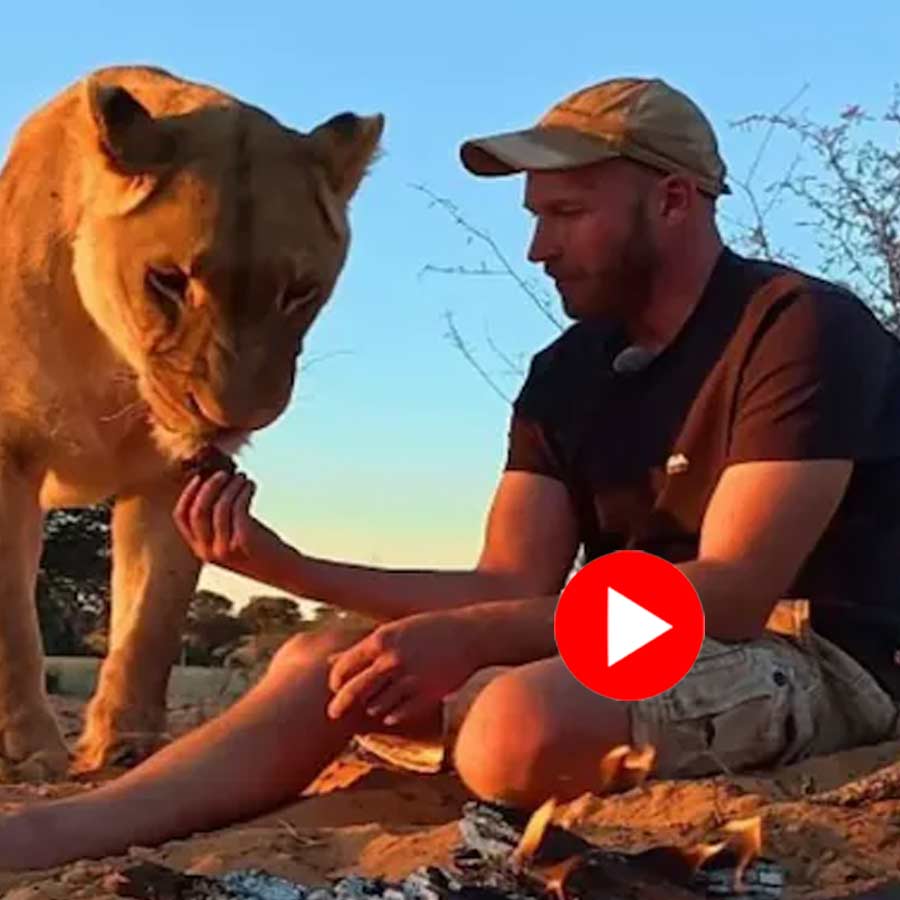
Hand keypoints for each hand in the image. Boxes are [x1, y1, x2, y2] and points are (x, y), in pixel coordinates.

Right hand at [173, 469, 289, 579]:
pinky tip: (251, 485)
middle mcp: (208, 552)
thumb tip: (216, 481)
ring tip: (243, 477)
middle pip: (198, 510)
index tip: (200, 477)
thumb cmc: (260, 550)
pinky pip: (239, 508)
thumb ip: (218, 520)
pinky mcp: (244, 541)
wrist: (286, 572)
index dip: (189, 493)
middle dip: (210, 486)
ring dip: (231, 486)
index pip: (181, 517)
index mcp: (199, 550)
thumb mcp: (231, 539)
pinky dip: (244, 491)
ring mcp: (225, 548)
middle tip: (224, 472)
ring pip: (220, 506)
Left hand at [326, 611, 482, 726]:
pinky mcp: (427, 695)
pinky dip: (391, 715)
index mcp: (381, 640)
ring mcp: (410, 679)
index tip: (335, 686)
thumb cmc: (428, 629)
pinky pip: (399, 713)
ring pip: (376, 705)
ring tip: (370, 706)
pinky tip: (390, 712)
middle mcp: (393, 660)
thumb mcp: (393, 631)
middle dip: (340, 704)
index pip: (344, 666)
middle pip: (354, 690)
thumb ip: (361, 648)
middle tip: (332, 714)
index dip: (335, 680)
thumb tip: (328, 661)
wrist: (470, 635)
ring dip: (370, 708)